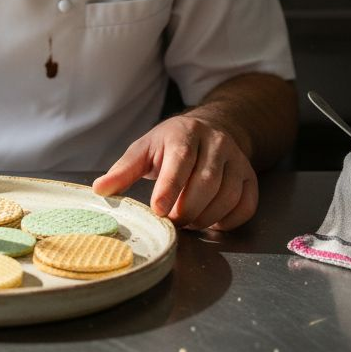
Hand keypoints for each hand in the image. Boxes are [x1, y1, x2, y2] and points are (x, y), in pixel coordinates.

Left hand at [91, 114, 258, 230]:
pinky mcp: (250, 176)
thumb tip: (100, 190)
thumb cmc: (171, 144)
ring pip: (228, 196)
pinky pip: (246, 205)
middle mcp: (216, 143)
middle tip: (171, 222)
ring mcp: (237, 159)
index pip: (181, 161)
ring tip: (187, 222)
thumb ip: (123, 170)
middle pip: (206, 183)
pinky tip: (210, 222)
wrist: (211, 129)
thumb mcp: (144, 150)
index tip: (159, 210)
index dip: (170, 188)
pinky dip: (228, 221)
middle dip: (186, 210)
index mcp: (185, 134)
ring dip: (205, 218)